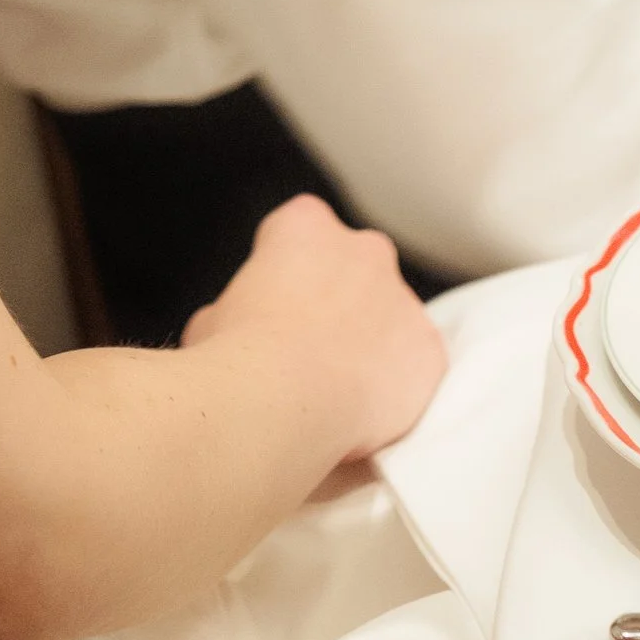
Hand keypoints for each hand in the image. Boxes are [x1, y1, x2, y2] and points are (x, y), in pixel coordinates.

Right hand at [184, 193, 443, 459]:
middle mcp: (363, 249)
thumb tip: (240, 330)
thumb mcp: (211, 319)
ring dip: (371, 343)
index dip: (285, 272)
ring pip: (391, 317)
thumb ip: (238, 309)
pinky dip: (397, 385)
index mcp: (304, 226)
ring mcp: (402, 298)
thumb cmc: (236, 356)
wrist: (281, 403)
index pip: (299, 231)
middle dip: (339, 300)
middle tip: (310, 348)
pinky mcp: (428, 349)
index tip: (275, 306)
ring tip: (335, 390)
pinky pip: (415, 365)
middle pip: (355, 268)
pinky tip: (365, 412)